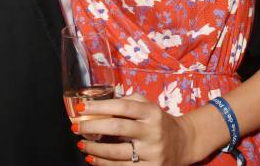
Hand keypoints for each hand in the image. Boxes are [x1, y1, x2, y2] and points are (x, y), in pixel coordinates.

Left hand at [72, 93, 194, 164]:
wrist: (183, 143)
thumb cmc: (158, 121)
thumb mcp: (148, 105)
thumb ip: (128, 101)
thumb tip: (101, 102)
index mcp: (151, 112)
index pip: (122, 107)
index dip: (100, 107)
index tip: (81, 108)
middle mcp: (153, 132)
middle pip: (117, 129)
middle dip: (92, 128)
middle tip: (76, 127)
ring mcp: (152, 153)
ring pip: (118, 153)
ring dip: (95, 150)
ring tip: (82, 145)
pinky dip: (104, 165)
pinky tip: (93, 159)